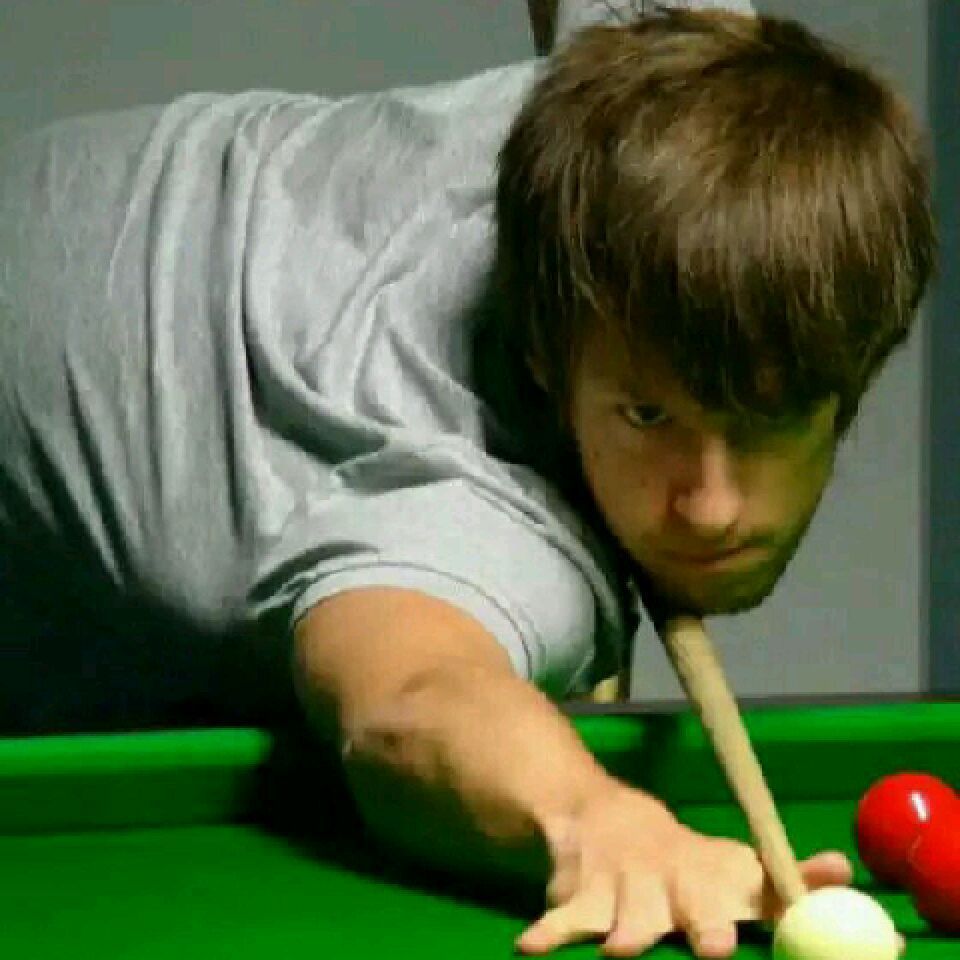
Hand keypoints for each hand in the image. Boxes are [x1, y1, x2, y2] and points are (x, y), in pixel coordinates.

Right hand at [516, 781, 852, 957]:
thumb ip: (786, 878)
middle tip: (715, 947)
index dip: (766, 906)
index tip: (766, 927)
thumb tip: (849, 873)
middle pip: (687, 906)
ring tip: (620, 952)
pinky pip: (561, 918)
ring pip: (622, 915)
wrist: (603, 816)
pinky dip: (548, 931)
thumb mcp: (734, 866)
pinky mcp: (579, 896)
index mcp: (712, 877)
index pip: (747, 891)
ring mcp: (621, 886)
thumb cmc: (683, 862)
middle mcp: (669, 879)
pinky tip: (531, 946)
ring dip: (623, 932)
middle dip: (700, 925)